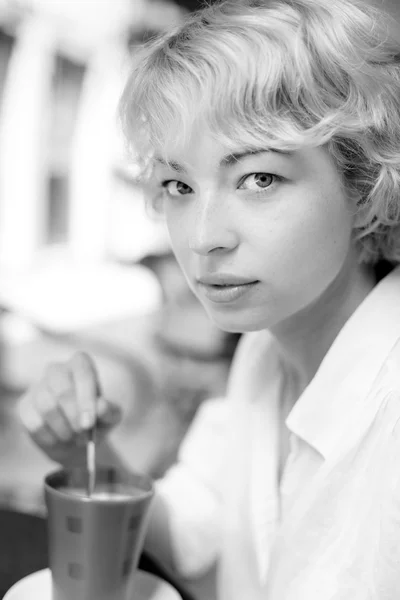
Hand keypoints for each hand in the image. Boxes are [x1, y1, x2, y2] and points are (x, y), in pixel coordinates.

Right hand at [18, 351, 121, 465]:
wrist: (75, 439)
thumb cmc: (95, 422)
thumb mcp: (110, 418)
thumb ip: (109, 411)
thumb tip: (101, 407)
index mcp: (81, 365)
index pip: (83, 372)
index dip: (86, 398)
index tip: (89, 423)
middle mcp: (57, 370)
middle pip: (62, 389)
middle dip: (74, 416)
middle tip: (82, 434)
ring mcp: (37, 386)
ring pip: (47, 407)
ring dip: (63, 429)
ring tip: (73, 437)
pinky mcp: (24, 406)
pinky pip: (34, 423)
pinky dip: (50, 437)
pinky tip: (59, 439)